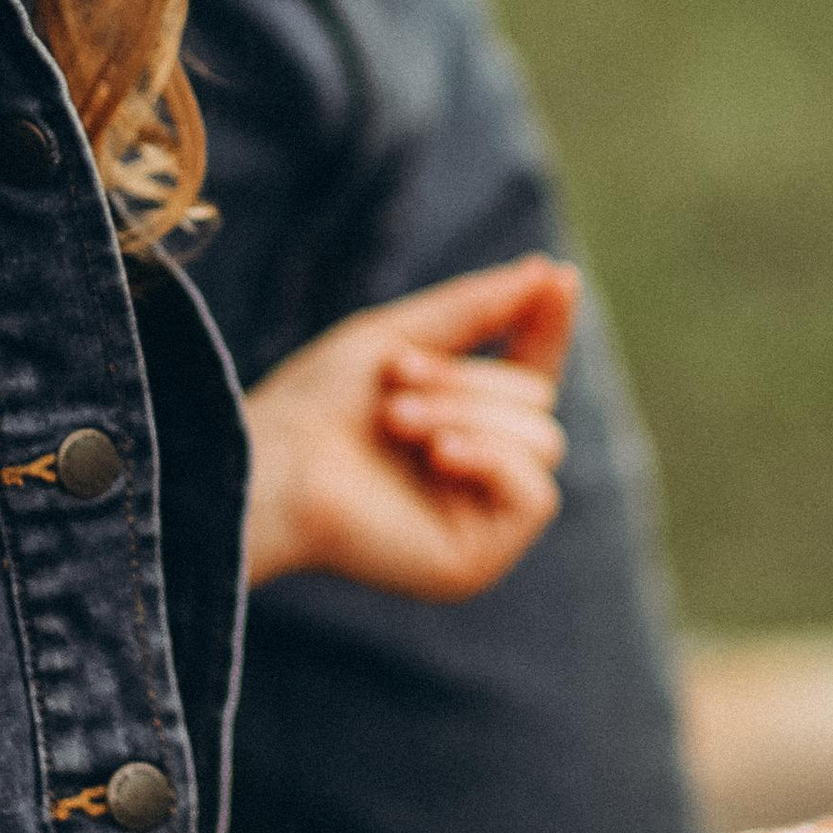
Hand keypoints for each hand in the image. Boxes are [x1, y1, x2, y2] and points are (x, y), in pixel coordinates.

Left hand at [241, 256, 577, 599]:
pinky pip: (537, 496)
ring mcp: (477, 517)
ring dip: (468, 414)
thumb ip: (477, 308)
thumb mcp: (399, 335)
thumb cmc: (317, 404)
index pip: (529, 369)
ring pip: (542, 441)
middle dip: (467, 381)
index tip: (559, 277)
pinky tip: (440, 455)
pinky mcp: (475, 559)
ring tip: (397, 420)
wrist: (273, 465)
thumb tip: (551, 273)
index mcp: (458, 419)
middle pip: (536, 400)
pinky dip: (492, 460)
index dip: (547, 324)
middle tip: (396, 384)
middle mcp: (474, 470)